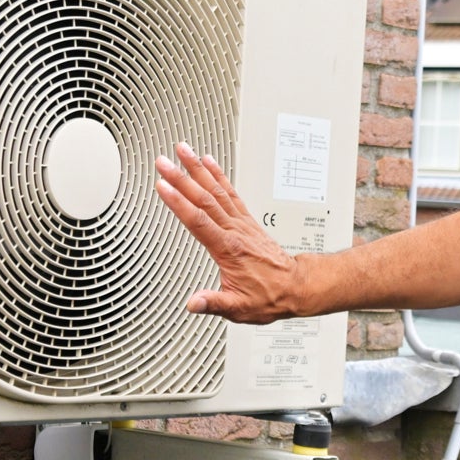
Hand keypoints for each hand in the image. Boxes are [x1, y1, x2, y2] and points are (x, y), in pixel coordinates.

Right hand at [153, 143, 306, 321]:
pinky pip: (230, 192)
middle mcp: (235, 231)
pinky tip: (208, 163)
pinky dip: (218, 175)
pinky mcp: (246, 220)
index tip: (163, 186)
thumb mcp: (239, 308)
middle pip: (204, 199)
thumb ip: (214, 303)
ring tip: (182, 151)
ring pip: (216, 190)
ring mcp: (241, 223)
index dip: (179, 202)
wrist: (296, 287)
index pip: (199, 221)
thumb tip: (193, 303)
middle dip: (182, 178)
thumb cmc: (269, 296)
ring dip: (198, 169)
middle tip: (162, 161)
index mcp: (228, 249)